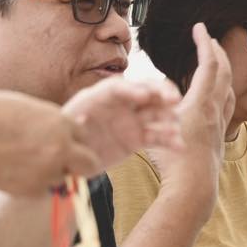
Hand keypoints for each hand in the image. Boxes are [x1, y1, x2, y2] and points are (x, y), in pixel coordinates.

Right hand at [0, 91, 103, 194]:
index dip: (72, 138)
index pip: (84, 134)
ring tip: (27, 163)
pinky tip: (15, 171)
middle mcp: (61, 148)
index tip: (61, 140)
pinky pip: (44, 189)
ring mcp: (49, 172)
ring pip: (65, 178)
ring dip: (55, 173)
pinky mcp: (33, 190)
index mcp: (61, 123)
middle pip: (90, 163)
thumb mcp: (24, 106)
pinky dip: (36, 184)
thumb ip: (49, 118)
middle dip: (80, 162)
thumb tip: (69, 125)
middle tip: (62, 160)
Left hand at [61, 76, 182, 169]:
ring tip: (175, 128)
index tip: (144, 96)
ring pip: (156, 113)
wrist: (74, 158)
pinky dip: (169, 140)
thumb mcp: (67, 131)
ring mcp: (132, 120)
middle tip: (175, 99)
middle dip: (161, 93)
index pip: (118, 88)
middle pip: (144, 92)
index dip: (132, 89)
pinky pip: (157, 136)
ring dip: (169, 118)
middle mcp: (120, 104)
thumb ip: (76, 125)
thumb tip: (83, 120)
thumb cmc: (68, 139)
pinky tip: (180, 147)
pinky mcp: (139, 137)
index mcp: (100, 96)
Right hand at [149, 24, 233, 197]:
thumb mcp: (154, 129)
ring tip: (214, 66)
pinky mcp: (220, 138)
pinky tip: (215, 100)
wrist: (194, 189)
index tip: (199, 27)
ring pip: (229, 90)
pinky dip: (222, 94)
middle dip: (217, 52)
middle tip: (208, 40)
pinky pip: (227, 107)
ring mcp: (221, 125)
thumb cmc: (172, 162)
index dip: (204, 43)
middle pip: (224, 73)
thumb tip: (135, 93)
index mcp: (201, 103)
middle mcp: (216, 111)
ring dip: (223, 73)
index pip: (209, 64)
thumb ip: (147, 108)